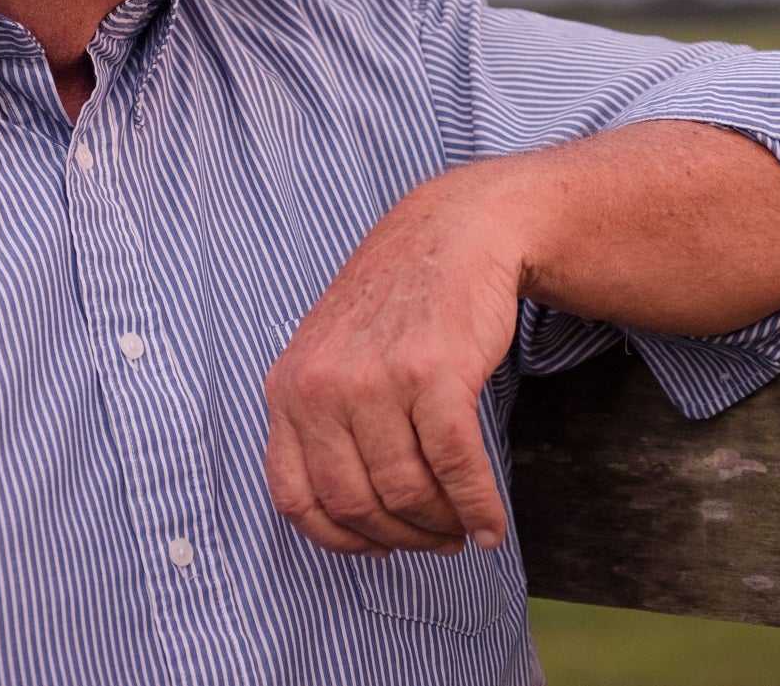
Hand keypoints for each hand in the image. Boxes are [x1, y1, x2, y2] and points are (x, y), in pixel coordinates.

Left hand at [262, 162, 524, 557]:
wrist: (453, 233)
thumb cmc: (395, 303)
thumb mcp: (330, 355)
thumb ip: (322, 423)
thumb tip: (348, 519)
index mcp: (288, 387)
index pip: (295, 498)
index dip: (339, 539)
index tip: (377, 546)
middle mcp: (322, 386)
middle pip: (356, 503)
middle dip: (401, 537)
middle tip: (436, 541)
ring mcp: (376, 379)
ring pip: (406, 492)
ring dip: (442, 525)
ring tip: (464, 527)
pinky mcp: (435, 374)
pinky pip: (455, 466)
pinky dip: (477, 506)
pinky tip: (491, 522)